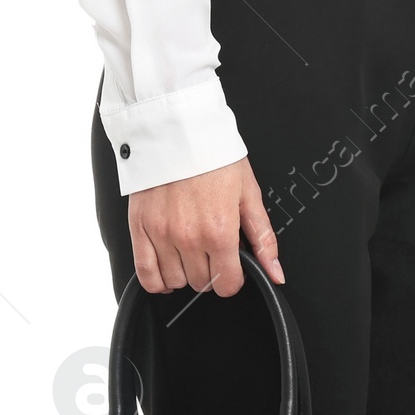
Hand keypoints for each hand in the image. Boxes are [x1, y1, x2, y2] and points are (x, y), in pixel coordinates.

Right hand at [128, 157, 283, 297]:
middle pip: (202, 283)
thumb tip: (275, 273)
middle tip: (211, 250)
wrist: (178, 130)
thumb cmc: (214, 157)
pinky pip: (145, 274)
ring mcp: (161, 234)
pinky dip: (156, 281)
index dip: (233, 279)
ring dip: (184, 273)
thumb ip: (263, 239)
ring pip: (175, 281)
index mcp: (219, 230)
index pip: (227, 284)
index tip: (232, 267)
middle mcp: (189, 237)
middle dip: (210, 272)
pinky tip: (166, 270)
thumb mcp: (249, 194)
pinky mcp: (139, 228)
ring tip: (189, 251)